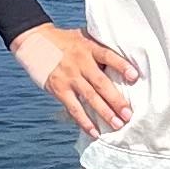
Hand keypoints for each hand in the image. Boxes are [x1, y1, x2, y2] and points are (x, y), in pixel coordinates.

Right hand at [12, 22, 141, 135]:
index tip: (134, 76)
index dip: (121, 66)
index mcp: (89, 47)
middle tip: (128, 114)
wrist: (35, 41)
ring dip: (104, 113)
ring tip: (118, 125)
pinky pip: (74, 108)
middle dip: (116, 100)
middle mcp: (80, 63)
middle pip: (101, 83)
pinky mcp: (59, 89)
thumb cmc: (65, 40)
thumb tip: (125, 56)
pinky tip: (94, 132)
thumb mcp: (83, 36)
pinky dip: (84, 121)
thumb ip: (99, 47)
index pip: (108, 56)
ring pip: (89, 98)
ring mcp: (69, 77)